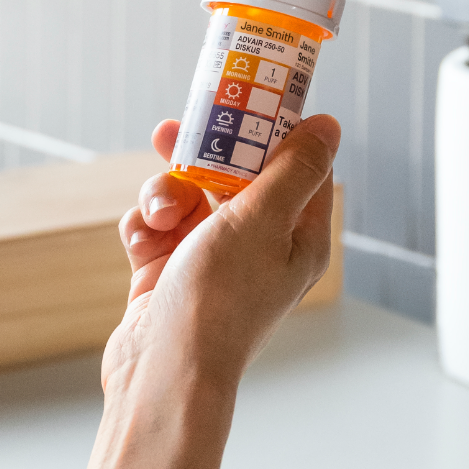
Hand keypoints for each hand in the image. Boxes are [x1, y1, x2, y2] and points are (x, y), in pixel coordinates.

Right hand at [110, 115, 339, 398]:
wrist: (162, 368)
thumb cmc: (219, 301)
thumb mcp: (262, 221)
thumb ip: (292, 169)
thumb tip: (327, 125)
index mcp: (295, 236)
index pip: (292, 166)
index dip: (267, 131)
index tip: (240, 100)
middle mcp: (256, 245)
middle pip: (230, 176)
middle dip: (197, 157)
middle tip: (172, 132)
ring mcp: (209, 258)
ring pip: (184, 195)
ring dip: (163, 196)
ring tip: (158, 215)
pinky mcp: (167, 270)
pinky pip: (153, 225)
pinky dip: (143, 227)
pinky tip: (141, 243)